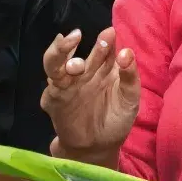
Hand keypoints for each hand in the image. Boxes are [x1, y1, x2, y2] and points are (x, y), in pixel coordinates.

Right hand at [37, 28, 136, 158]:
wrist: (97, 148)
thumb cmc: (115, 120)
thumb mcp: (130, 100)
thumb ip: (130, 77)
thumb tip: (127, 52)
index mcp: (103, 70)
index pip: (105, 50)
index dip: (107, 40)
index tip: (111, 32)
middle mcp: (84, 73)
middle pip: (84, 53)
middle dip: (87, 44)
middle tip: (93, 37)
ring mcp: (67, 84)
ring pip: (57, 62)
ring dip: (61, 52)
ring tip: (69, 44)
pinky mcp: (54, 98)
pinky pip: (51, 85)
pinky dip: (54, 77)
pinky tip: (61, 73)